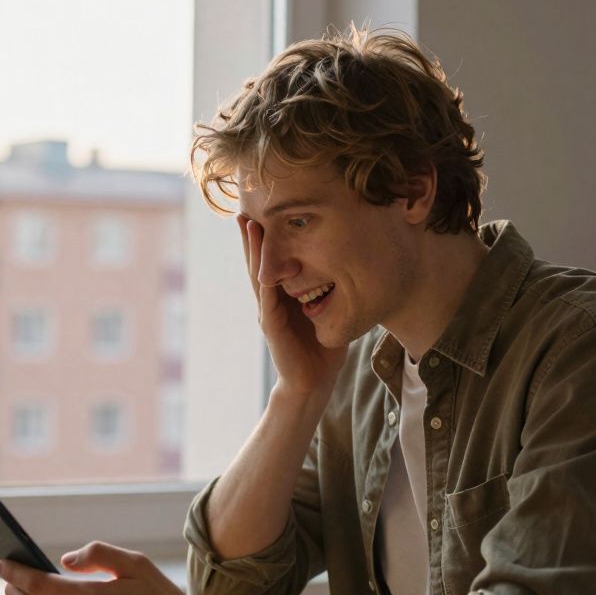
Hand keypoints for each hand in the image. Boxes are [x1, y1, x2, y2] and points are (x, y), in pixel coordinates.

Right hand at [238, 214, 347, 397]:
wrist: (315, 382)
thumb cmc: (323, 347)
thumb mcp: (330, 311)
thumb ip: (331, 292)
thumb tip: (352, 266)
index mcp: (284, 297)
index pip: (272, 262)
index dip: (266, 240)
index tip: (263, 214)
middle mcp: (271, 302)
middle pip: (259, 263)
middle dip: (252, 238)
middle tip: (243, 212)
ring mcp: (269, 313)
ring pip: (258, 275)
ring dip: (253, 251)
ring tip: (248, 226)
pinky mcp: (272, 327)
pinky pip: (267, 297)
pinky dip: (265, 277)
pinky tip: (263, 261)